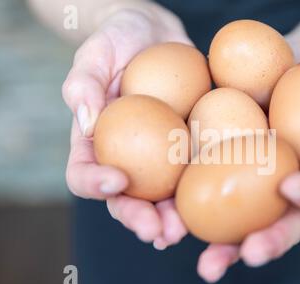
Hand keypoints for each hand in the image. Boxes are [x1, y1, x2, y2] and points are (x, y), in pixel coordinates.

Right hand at [63, 8, 190, 244]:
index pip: (83, 173)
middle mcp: (125, 158)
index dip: (95, 184)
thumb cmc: (118, 40)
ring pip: (159, 198)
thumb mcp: (95, 53)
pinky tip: (216, 197)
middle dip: (139, 219)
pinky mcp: (186, 150)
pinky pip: (192, 172)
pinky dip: (201, 189)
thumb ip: (84, 84)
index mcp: (93, 144)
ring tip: (184, 231)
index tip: (117, 181)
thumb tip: (87, 122)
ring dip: (171, 219)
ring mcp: (156, 158)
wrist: (156, 35)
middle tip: (157, 232)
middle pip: (124, 200)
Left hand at [196, 38, 299, 282]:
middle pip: (276, 223)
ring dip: (223, 244)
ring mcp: (250, 177)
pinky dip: (190, 206)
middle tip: (249, 253)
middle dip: (264, 242)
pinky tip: (173, 219)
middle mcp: (281, 187)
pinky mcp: (220, 161)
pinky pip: (205, 183)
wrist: (299, 59)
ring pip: (238, 219)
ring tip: (207, 264)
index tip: (292, 186)